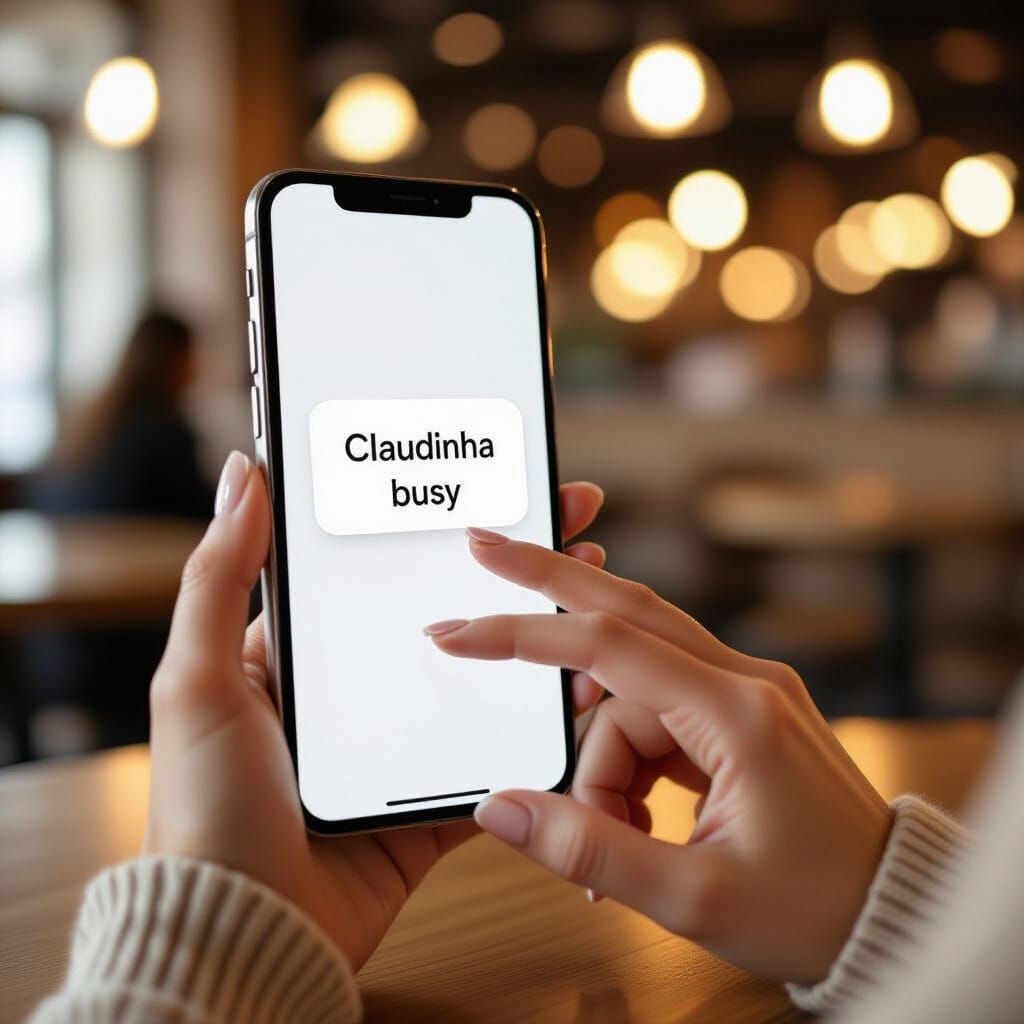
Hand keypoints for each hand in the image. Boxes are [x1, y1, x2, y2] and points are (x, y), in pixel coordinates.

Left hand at [144, 450, 606, 970]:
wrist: (244, 933)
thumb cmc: (205, 808)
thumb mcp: (198, 681)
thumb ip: (219, 577)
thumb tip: (241, 474)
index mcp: (306, 654)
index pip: (383, 568)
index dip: (436, 524)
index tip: (487, 483)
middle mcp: (361, 693)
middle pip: (447, 610)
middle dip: (508, 564)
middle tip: (565, 515)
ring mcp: (401, 747)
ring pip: (484, 677)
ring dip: (538, 633)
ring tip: (590, 587)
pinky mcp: (432, 802)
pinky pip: (496, 753)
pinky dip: (539, 725)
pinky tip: (581, 684)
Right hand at [427, 532, 892, 984]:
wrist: (894, 915)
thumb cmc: (815, 910)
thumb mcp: (693, 897)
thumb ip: (588, 846)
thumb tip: (499, 808)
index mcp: (738, 713)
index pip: (607, 647)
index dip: (524, 634)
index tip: (458, 634)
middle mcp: (744, 682)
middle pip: (625, 608)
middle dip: (549, 580)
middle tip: (482, 548)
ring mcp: (746, 693)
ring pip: (632, 689)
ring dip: (601, 755)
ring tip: (615, 835)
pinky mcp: (742, 715)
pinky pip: (659, 714)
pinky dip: (629, 760)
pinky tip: (637, 816)